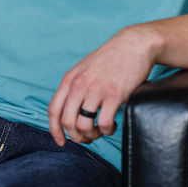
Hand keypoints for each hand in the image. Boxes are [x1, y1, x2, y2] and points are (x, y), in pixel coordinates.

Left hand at [47, 26, 157, 145]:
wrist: (133, 45)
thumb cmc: (111, 58)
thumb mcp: (84, 68)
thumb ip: (74, 86)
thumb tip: (69, 110)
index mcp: (70, 79)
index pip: (54, 110)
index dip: (55, 130)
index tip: (61, 141)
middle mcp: (79, 85)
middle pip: (67, 122)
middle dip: (76, 136)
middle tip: (87, 138)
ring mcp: (96, 90)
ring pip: (84, 125)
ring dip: (92, 135)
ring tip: (101, 131)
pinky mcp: (114, 95)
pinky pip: (105, 123)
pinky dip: (107, 130)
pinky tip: (112, 125)